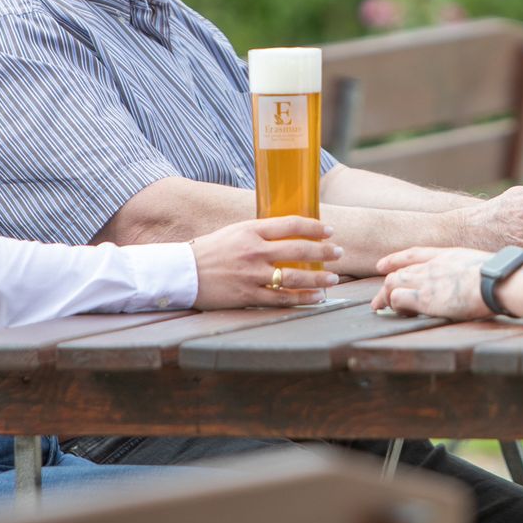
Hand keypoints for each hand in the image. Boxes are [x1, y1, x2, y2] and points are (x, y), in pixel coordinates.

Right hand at [189, 217, 342, 309]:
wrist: (183, 272)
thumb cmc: (211, 250)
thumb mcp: (236, 231)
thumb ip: (261, 232)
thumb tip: (291, 232)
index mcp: (251, 230)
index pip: (291, 224)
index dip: (315, 227)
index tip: (330, 231)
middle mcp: (254, 251)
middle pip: (298, 249)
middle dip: (323, 251)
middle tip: (339, 253)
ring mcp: (252, 275)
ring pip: (294, 276)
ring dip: (318, 278)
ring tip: (333, 278)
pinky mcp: (247, 295)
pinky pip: (281, 298)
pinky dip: (301, 298)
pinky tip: (316, 298)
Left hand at [373, 247, 493, 319]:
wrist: (497, 280)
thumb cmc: (499, 277)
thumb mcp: (481, 265)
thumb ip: (470, 271)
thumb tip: (480, 282)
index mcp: (446, 255)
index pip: (413, 253)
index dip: (395, 259)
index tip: (382, 265)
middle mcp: (432, 265)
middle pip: (398, 272)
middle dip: (385, 286)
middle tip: (378, 301)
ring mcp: (426, 280)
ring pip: (391, 283)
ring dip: (385, 298)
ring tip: (381, 309)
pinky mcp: (424, 298)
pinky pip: (397, 299)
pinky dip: (394, 306)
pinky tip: (401, 314)